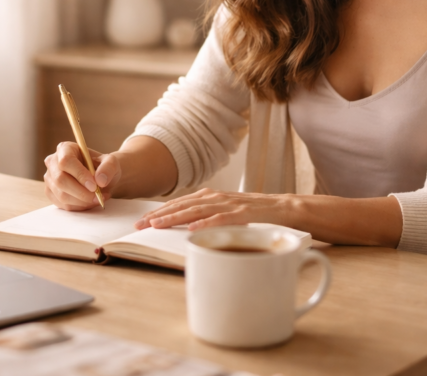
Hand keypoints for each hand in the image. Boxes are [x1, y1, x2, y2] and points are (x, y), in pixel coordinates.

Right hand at [43, 141, 120, 210]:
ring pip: (62, 195)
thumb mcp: (111, 162)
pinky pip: (63, 205)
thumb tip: (100, 180)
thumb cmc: (103, 167)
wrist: (99, 178)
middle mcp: (53, 162)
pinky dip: (79, 206)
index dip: (79, 174)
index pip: (66, 161)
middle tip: (98, 196)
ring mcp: (50, 179)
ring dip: (83, 201)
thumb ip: (108, 167)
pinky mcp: (51, 193)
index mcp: (65, 149)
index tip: (94, 185)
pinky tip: (90, 201)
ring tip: (98, 198)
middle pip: (60, 180)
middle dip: (81, 192)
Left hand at [135, 188, 290, 230]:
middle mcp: (218, 197)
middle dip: (159, 215)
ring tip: (157, 225)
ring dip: (175, 217)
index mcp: (212, 197)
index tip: (142, 222)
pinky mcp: (245, 213)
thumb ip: (208, 215)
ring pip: (197, 210)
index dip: (160, 211)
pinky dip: (207, 223)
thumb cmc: (255, 212)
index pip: (180, 203)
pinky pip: (222, 218)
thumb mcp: (227, 212)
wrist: (286, 207)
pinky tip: (192, 229)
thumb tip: (186, 227)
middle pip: (183, 205)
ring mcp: (231, 204)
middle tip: (140, 225)